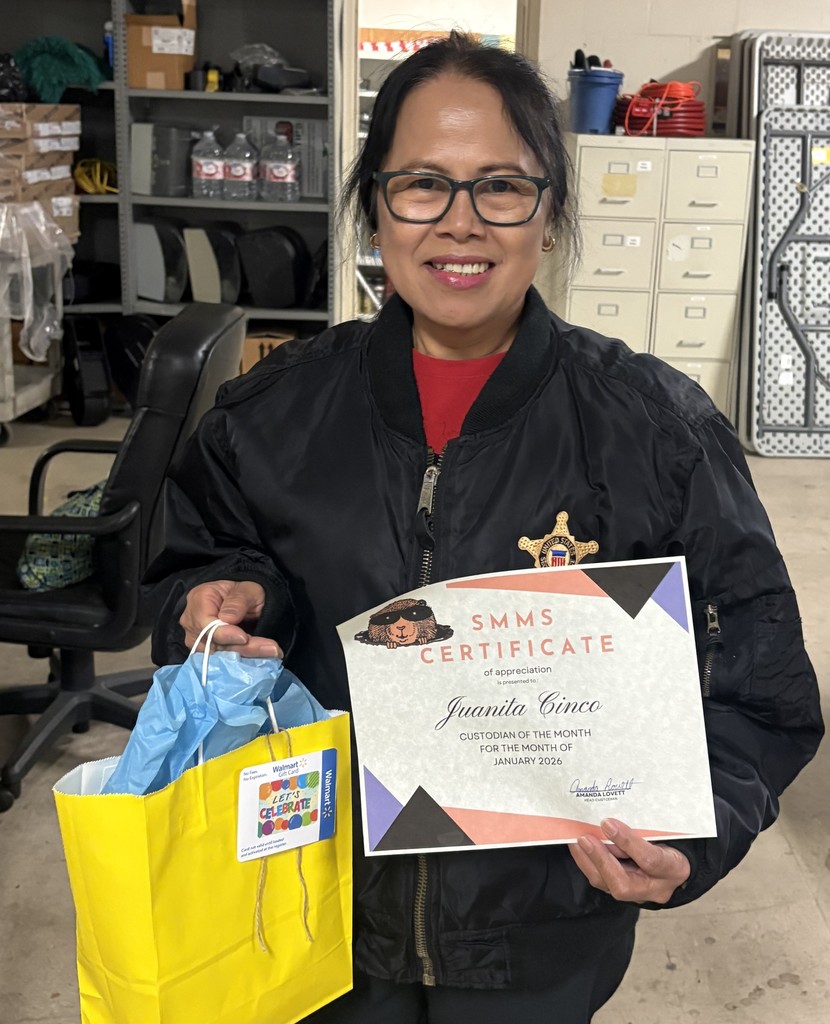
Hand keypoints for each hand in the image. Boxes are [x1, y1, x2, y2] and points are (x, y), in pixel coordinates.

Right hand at [180, 580, 282, 658]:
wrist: (245, 601)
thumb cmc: (245, 592)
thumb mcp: (247, 589)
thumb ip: (238, 601)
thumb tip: (228, 619)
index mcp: (199, 599)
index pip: (206, 624)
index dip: (225, 634)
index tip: (245, 638)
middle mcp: (192, 622)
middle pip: (213, 642)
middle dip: (243, 647)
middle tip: (272, 649)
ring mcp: (196, 640)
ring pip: (219, 655)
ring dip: (246, 656)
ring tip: (271, 652)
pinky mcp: (206, 652)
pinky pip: (222, 661)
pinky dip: (242, 661)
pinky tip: (261, 659)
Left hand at [569, 818, 689, 904]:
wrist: (676, 866)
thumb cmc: (672, 845)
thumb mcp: (666, 833)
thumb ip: (642, 830)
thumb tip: (609, 822)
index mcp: (672, 869)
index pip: (651, 860)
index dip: (627, 842)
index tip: (607, 823)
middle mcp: (656, 888)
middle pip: (623, 883)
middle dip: (600, 859)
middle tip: (584, 838)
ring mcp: (639, 895)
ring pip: (608, 886)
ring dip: (589, 861)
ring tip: (577, 841)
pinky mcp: (624, 893)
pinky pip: (603, 882)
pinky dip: (588, 864)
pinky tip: (579, 848)